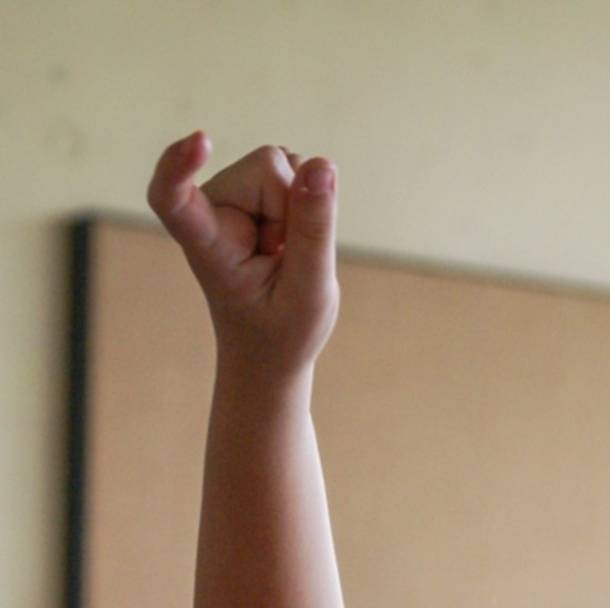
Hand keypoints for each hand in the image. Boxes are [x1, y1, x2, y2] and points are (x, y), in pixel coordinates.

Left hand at [146, 131, 339, 375]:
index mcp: (208, 244)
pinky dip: (306, 200)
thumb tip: (321, 164)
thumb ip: (314, 229)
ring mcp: (232, 195)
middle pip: (268, 166)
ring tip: (289, 251)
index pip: (173, 198)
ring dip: (302, 207)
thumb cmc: (284, 330)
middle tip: (290, 258)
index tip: (200, 140)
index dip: (180, 165)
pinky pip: (295, 169)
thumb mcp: (310, 289)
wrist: (270, 348)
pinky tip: (293, 236)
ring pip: (285, 163)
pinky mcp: (252, 191)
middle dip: (296, 205)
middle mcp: (213, 208)